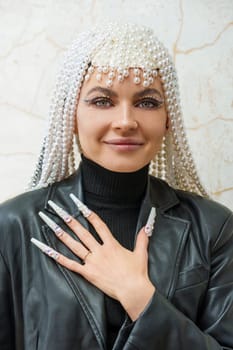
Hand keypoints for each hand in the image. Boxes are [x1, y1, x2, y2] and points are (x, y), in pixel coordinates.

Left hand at [32, 196, 155, 319]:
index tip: (79, 204)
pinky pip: (71, 265)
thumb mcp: (141, 253)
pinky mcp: (88, 273)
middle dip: (69, 219)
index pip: (98, 224)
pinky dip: (59, 258)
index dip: (88, 212)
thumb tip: (147, 226)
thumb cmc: (137, 273)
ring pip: (74, 245)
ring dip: (61, 234)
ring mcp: (92, 262)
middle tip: (59, 209)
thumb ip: (142, 238)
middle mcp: (100, 251)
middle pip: (82, 232)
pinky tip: (49, 251)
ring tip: (51, 224)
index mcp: (111, 245)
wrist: (133, 291)